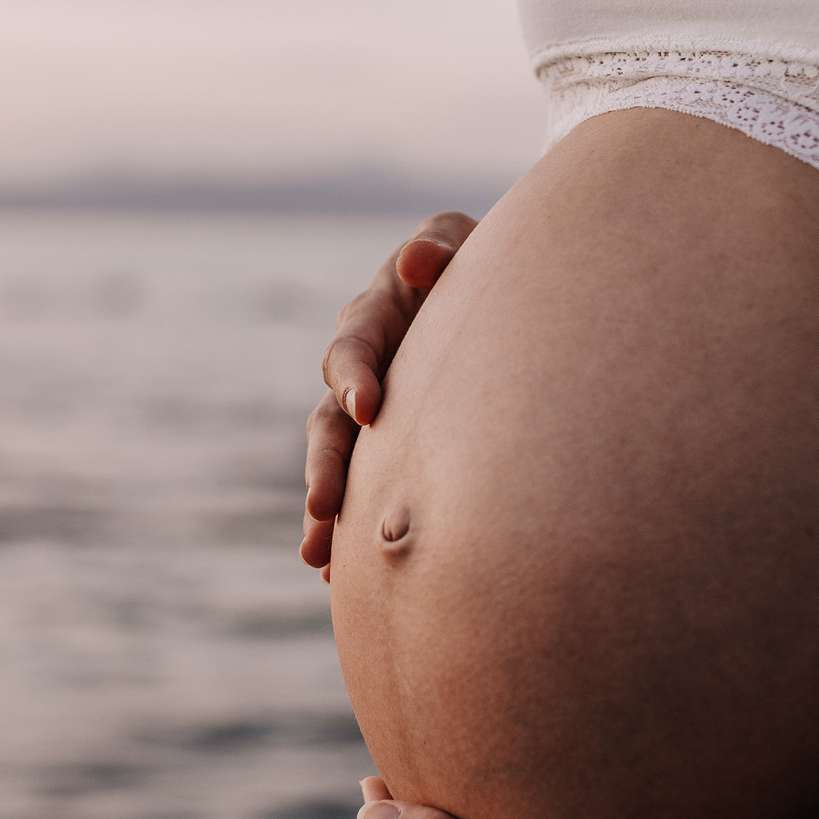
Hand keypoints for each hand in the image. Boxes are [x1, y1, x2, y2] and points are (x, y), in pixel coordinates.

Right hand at [301, 212, 476, 575]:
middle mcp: (363, 369)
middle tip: (323, 506)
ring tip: (316, 555)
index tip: (367, 410)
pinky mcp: (387, 447)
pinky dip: (348, 530)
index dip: (354, 376)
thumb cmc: (485, 263)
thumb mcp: (465, 242)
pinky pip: (360, 489)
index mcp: (376, 316)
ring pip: (338, 465)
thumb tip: (419, 264)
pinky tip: (339, 576)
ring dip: (324, 509)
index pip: (353, 348)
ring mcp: (372, 413)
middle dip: (325, 465)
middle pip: (329, 420)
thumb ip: (440, 246)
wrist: (501, 297)